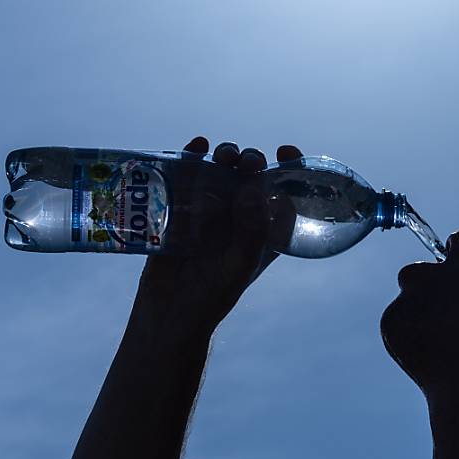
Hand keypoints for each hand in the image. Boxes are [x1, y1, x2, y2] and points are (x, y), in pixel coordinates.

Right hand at [134, 136, 302, 335]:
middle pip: (251, 178)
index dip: (290, 169)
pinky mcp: (181, 209)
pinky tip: (197, 146)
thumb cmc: (212, 295)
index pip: (284, 194)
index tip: (286, 151)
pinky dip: (193, 156)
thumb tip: (253, 187)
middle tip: (246, 161)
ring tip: (223, 156)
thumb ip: (252, 230)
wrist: (169, 312)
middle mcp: (240, 218)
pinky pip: (189, 176)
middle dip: (251, 161)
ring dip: (225, 156)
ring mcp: (211, 212)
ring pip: (222, 172)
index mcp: (264, 231)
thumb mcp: (240, 265)